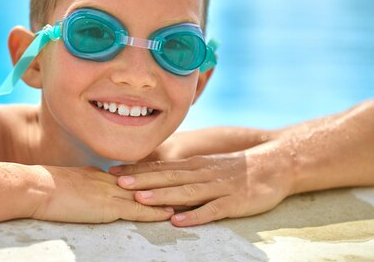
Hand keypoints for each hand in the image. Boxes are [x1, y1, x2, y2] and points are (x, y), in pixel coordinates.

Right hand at [31, 166, 174, 223]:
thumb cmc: (43, 187)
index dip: (152, 179)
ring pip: (146, 195)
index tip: (168, 178)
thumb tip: (84, 192)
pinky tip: (170, 215)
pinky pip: (137, 211)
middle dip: (167, 185)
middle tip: (188, 184)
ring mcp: (109, 192)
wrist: (36, 187)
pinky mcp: (107, 207)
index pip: (132, 176)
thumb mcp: (68, 183)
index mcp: (100, 175)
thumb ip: (81, 187)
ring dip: (168, 198)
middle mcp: (109, 181)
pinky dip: (155, 213)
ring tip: (189, 199)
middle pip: (145, 183)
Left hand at [109, 142, 293, 226]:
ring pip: (185, 192)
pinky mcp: (233, 202)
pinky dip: (195, 216)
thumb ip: (184, 172)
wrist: (274, 165)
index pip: (160, 167)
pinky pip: (212, 210)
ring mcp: (217, 187)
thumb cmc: (236, 169)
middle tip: (117, 182)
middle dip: (141, 180)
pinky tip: (179, 222)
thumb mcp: (206, 166)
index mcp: (193, 165)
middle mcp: (201, 173)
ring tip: (140, 199)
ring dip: (162, 196)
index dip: (136, 169)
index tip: (113, 171)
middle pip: (167, 177)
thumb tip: (156, 179)